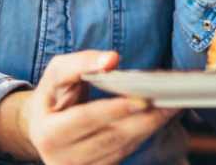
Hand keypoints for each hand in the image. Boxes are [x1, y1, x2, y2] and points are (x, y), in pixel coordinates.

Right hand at [0, 51, 176, 163]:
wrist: (43, 127)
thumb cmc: (54, 95)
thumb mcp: (57, 73)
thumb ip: (82, 62)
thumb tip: (112, 60)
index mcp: (48, 133)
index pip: (85, 120)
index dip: (114, 109)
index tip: (143, 99)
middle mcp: (62, 158)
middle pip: (110, 138)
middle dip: (143, 120)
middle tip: (169, 101)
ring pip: (121, 149)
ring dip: (149, 128)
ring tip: (172, 107)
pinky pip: (124, 154)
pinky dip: (143, 135)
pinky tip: (159, 118)